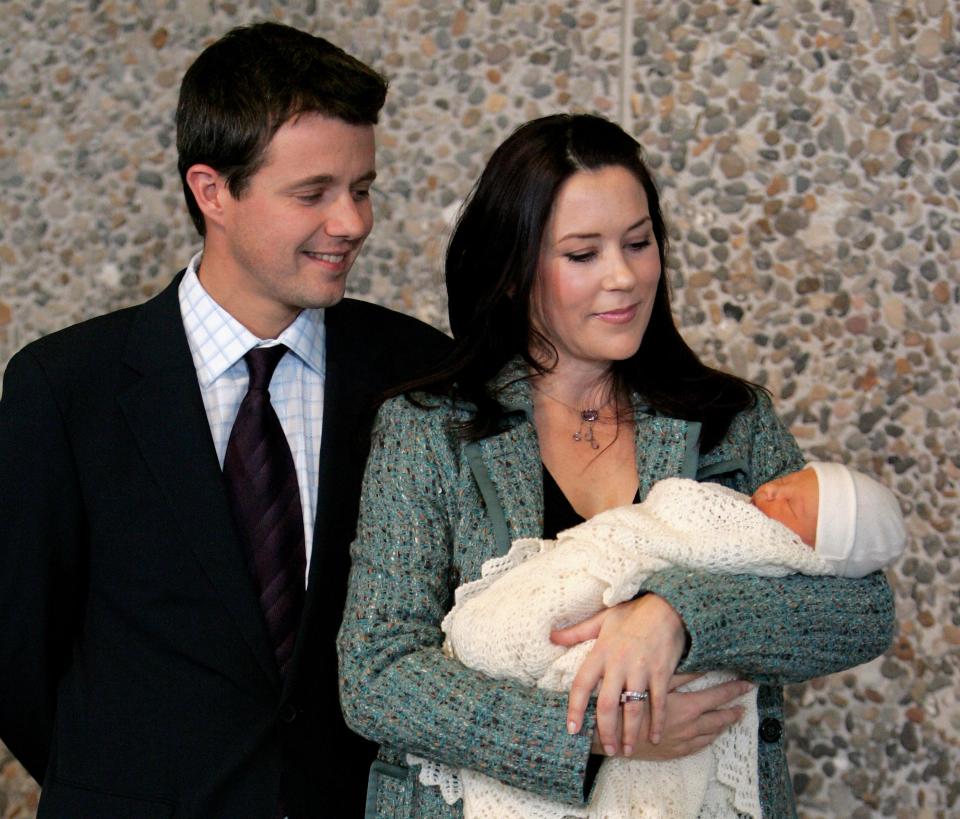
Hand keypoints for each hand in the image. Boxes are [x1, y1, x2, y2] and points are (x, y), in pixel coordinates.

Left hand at [551, 594, 685, 752]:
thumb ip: (576, 632)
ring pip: (632, 709)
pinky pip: (659, 703)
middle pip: (606, 705)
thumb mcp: (602, 619)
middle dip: (605, 731)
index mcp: (601, 652)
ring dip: (629, 733)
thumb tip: (551, 636)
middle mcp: (619, 664)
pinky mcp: (661, 673)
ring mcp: (641, 670)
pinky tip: (655, 738)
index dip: (574, 708)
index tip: (572, 729)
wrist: (667, 606)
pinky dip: (658, 722)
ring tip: (626, 750)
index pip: (581, 684)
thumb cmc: (632, 614)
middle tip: (607, 748)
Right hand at [589, 675, 752, 759]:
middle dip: (734, 708)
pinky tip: (712, 735)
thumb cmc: (628, 702)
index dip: (734, 689)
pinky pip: (699, 747)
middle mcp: (690, 727)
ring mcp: (682, 741)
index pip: (718, 696)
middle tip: (746, 701)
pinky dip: (709, 739)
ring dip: (724, 724)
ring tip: (734, 717)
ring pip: (711, 734)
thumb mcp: (654, 682)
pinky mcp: (673, 752)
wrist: (608, 734)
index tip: (748, 683)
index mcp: (687, 707)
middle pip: (719, 717)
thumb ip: (680, 675)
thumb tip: (701, 666)